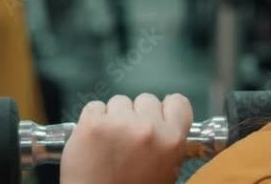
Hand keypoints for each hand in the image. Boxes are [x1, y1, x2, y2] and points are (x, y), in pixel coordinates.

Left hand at [61, 94, 193, 183]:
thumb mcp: (166, 170)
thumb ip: (168, 142)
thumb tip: (164, 122)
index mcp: (171, 141)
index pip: (178, 102)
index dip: (166, 109)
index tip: (158, 115)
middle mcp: (148, 129)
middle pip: (146, 99)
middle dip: (137, 115)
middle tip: (128, 139)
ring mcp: (119, 124)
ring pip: (119, 102)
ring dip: (114, 117)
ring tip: (109, 143)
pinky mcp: (93, 124)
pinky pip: (94, 107)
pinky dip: (92, 121)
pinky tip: (94, 142)